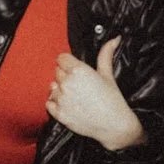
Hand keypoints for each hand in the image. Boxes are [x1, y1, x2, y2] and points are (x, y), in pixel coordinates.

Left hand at [47, 37, 144, 151]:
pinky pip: (49, 103)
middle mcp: (67, 83)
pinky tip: (68, 106)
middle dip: (65, 76)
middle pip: (57, 72)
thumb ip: (106, 54)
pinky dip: (55, 104)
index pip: (61, 58)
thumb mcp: (108, 74)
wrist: (114, 125)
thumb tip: (115, 38)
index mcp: (78, 70)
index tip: (75, 70)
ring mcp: (61, 99)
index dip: (68, 63)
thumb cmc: (113, 99)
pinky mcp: (58, 113)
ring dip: (59, 90)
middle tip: (79, 85)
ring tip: (74, 97)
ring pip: (52, 87)